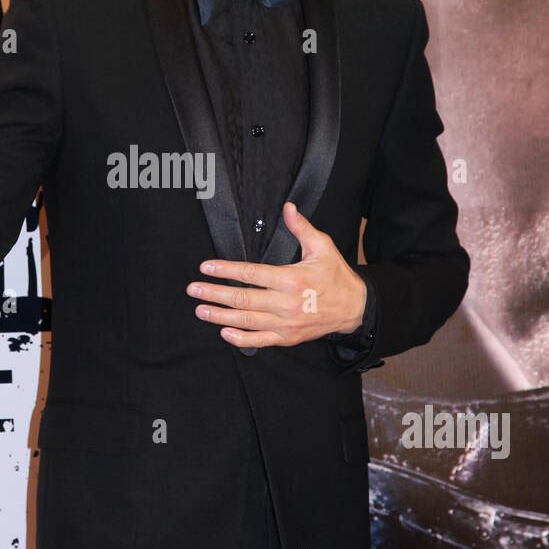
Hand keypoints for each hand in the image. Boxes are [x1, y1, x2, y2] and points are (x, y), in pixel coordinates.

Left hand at [186, 201, 366, 348]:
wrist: (355, 308)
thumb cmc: (336, 275)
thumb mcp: (322, 246)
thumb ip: (301, 228)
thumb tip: (288, 207)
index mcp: (292, 279)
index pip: (251, 273)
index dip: (226, 270)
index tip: (206, 267)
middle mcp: (286, 303)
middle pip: (243, 299)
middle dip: (215, 294)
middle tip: (193, 290)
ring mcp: (286, 323)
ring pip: (247, 321)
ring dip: (221, 316)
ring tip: (201, 310)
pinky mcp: (288, 337)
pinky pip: (260, 341)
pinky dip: (241, 339)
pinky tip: (225, 332)